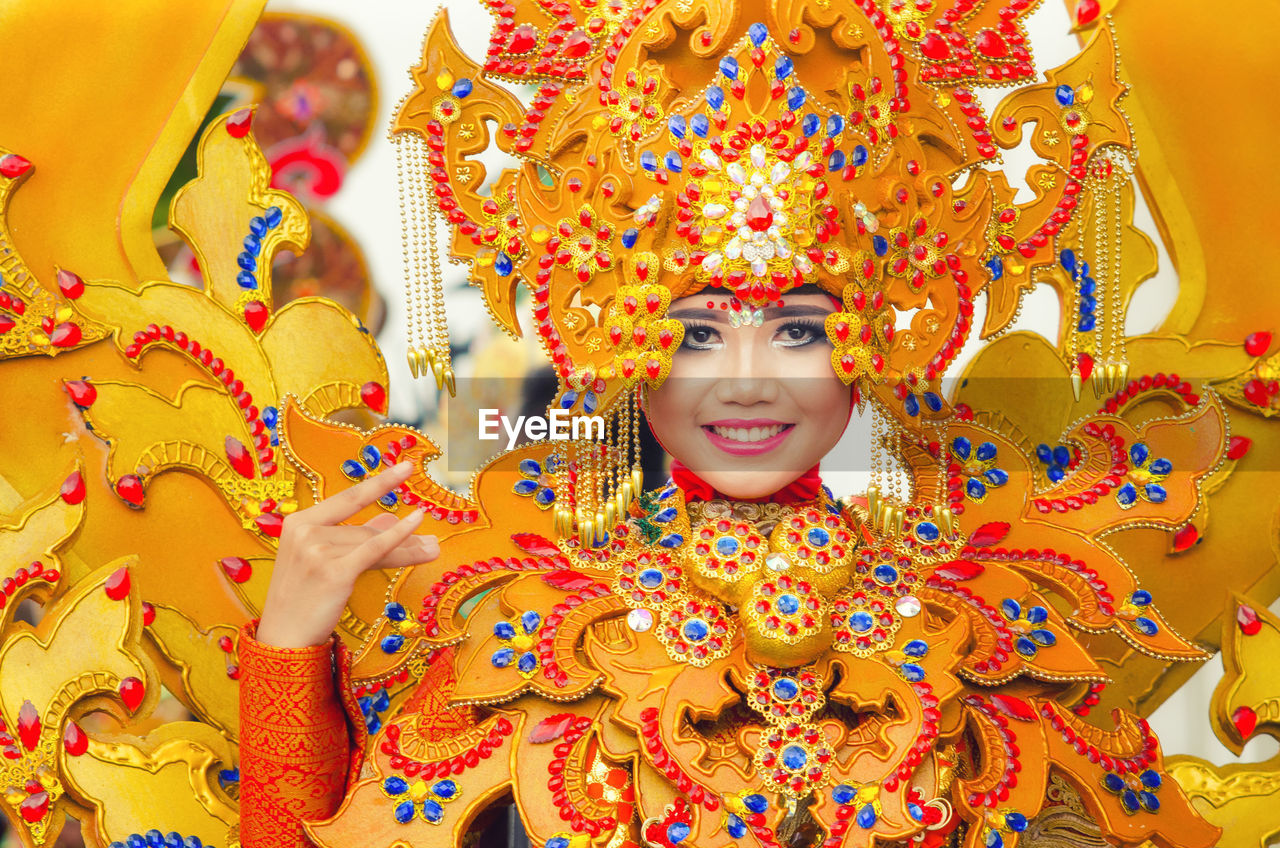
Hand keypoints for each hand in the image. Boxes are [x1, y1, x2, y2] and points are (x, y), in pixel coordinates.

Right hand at [256, 461, 438, 648]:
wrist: (284, 637)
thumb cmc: (303, 598)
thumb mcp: (323, 560)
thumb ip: (356, 537)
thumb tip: (390, 518)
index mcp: (298, 522)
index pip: (348, 499)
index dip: (380, 483)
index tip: (406, 467)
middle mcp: (305, 531)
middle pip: (365, 529)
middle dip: (401, 534)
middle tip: (431, 538)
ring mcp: (317, 550)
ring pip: (373, 544)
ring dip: (406, 549)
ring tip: (432, 549)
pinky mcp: (334, 571)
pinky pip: (374, 550)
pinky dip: (399, 537)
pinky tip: (417, 523)